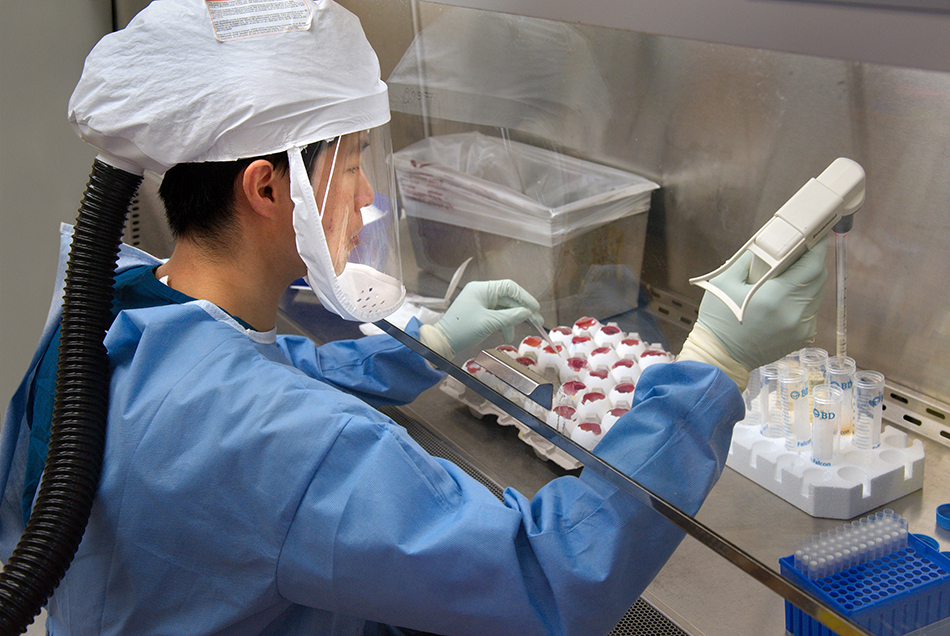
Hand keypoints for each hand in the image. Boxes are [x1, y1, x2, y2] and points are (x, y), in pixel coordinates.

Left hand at [418, 280, 541, 358]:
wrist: (442, 342)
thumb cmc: (463, 329)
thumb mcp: (489, 323)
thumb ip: (510, 317)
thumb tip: (528, 313)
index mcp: (482, 289)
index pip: (509, 287)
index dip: (524, 297)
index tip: (535, 309)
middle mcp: (482, 293)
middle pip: (508, 298)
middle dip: (521, 311)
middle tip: (537, 322)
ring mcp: (480, 303)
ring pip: (503, 308)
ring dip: (511, 321)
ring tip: (515, 334)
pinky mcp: (479, 313)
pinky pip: (496, 315)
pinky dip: (503, 324)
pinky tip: (505, 335)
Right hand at [679, 237, 827, 389]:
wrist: (720, 357)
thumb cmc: (719, 319)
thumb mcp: (724, 282)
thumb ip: (748, 259)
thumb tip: (767, 245)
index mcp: (777, 296)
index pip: (812, 265)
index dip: (817, 247)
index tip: (815, 235)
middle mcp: (795, 313)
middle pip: (818, 278)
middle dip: (812, 262)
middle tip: (798, 253)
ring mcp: (801, 327)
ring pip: (816, 294)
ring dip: (807, 281)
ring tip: (787, 277)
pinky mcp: (802, 337)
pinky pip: (811, 311)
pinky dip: (803, 300)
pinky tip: (784, 300)